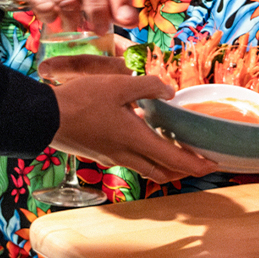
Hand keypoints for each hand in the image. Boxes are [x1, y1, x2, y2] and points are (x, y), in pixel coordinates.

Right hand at [51, 74, 216, 182]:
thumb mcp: (119, 84)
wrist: (45, 118)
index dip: (196, 165)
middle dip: (183, 171)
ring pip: (145, 169)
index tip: (213, 166)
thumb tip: (170, 92)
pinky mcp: (99, 155)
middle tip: (198, 163)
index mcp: (136, 140)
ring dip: (164, 166)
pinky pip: (130, 161)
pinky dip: (145, 158)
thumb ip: (148, 87)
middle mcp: (126, 155)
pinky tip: (141, 140)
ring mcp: (111, 158)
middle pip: (162, 172)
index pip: (174, 160)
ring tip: (174, 154)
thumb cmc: (82, 101)